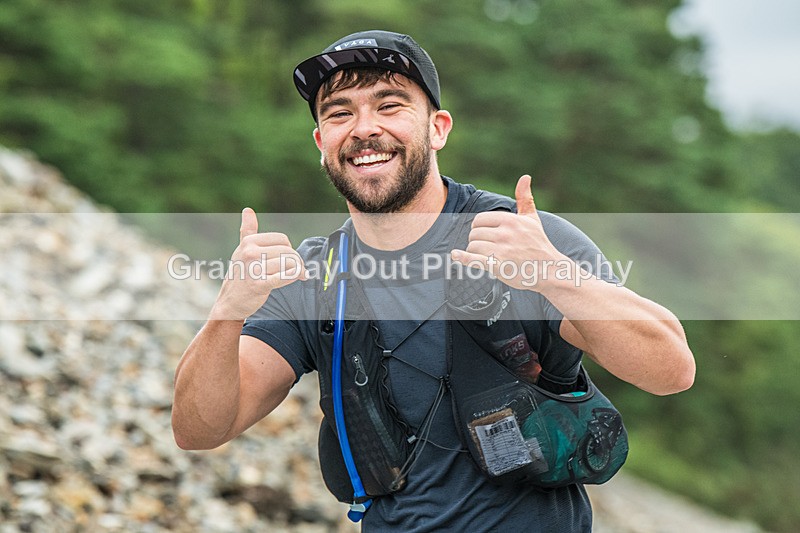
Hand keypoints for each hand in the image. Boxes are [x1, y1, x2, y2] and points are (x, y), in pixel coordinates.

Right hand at [210, 208, 306, 319]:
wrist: (230, 302)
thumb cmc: (240, 275)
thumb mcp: (242, 250)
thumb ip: (247, 230)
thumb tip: (248, 210)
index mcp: (248, 242)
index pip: (282, 239)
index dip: (289, 249)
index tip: (288, 258)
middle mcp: (249, 253)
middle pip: (288, 251)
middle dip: (297, 261)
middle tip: (297, 269)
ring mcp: (253, 269)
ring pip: (289, 263)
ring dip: (298, 270)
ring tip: (297, 275)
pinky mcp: (259, 285)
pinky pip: (285, 276)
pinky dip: (295, 276)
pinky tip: (299, 277)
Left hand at [450, 175, 565, 291]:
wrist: (549, 270)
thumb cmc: (539, 244)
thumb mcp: (532, 219)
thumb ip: (524, 198)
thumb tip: (525, 177)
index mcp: (510, 220)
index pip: (479, 219)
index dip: (479, 227)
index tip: (487, 234)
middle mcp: (505, 233)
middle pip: (474, 233)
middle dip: (478, 241)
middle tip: (490, 248)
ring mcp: (501, 250)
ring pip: (472, 247)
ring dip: (476, 253)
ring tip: (489, 256)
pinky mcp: (498, 266)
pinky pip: (474, 259)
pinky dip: (463, 258)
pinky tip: (455, 255)